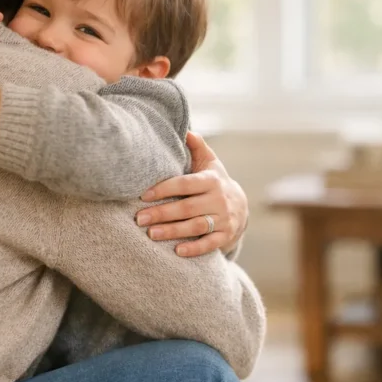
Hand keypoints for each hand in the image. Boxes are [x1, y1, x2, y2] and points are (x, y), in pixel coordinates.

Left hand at [135, 132, 248, 256]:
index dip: (163, 189)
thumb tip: (185, 130)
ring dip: (172, 231)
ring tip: (150, 234)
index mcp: (211, 180)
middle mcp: (219, 199)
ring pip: (195, 226)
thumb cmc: (215, 182)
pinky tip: (177, 251)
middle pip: (187, 207)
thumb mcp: (210, 163)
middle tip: (139, 219)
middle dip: (162, 213)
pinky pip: (209, 244)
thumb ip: (197, 147)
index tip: (143, 196)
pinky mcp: (226, 236)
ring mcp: (224, 219)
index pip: (185, 184)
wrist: (242, 206)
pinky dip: (194, 249)